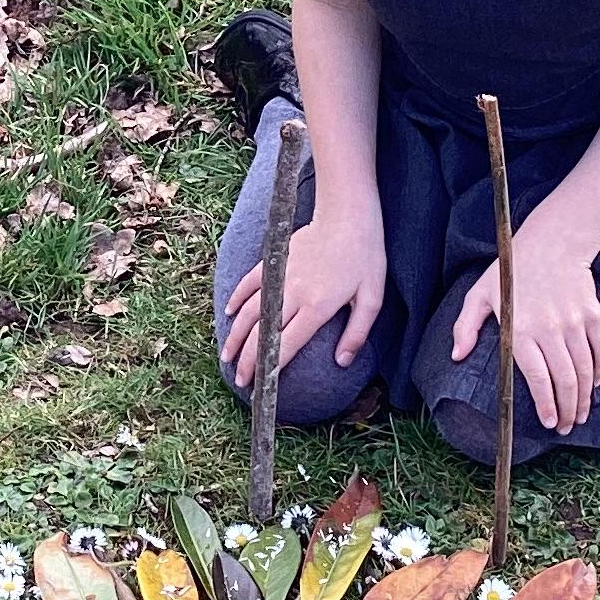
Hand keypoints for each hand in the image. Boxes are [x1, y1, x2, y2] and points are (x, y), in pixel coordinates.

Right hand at [222, 205, 385, 391]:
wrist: (347, 214)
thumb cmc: (365, 256)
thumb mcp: (372, 298)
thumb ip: (356, 333)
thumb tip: (342, 362)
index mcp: (317, 307)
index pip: (285, 344)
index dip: (269, 368)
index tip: (259, 386)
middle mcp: (294, 294)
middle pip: (262, 332)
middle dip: (247, 359)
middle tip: (240, 380)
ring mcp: (280, 276)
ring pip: (249, 310)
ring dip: (235, 334)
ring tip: (227, 355)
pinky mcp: (274, 260)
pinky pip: (249, 283)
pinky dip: (236, 298)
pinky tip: (228, 313)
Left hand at [449, 202, 599, 432]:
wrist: (553, 241)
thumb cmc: (512, 270)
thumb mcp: (480, 293)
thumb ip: (465, 326)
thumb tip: (456, 356)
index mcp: (521, 329)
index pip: (537, 377)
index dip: (546, 404)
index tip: (549, 421)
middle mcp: (550, 329)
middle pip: (565, 380)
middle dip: (568, 409)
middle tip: (567, 426)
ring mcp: (574, 323)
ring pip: (584, 370)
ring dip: (585, 397)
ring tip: (581, 414)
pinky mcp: (592, 315)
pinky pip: (599, 351)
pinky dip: (598, 372)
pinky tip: (593, 385)